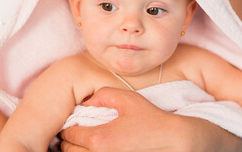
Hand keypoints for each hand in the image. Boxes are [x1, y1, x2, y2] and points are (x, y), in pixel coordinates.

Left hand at [60, 87, 190, 151]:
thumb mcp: (128, 99)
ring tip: (82, 143)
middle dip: (69, 140)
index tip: (72, 123)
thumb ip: (103, 95)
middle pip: (68, 151)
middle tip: (75, 133)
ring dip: (76, 151)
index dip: (68, 127)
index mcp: (99, 139)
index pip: (69, 134)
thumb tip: (86, 101)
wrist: (173, 141)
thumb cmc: (150, 120)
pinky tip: (96, 149)